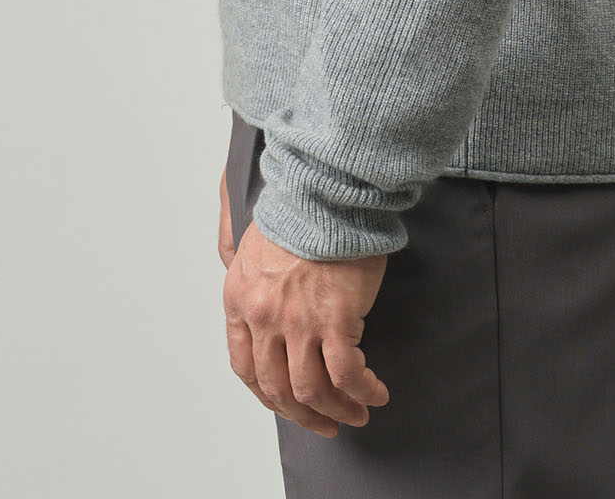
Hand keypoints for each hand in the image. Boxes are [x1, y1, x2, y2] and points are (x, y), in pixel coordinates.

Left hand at [221, 181, 390, 437]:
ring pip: (312, 390)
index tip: (290, 405)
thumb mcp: (249, 243)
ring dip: (336, 410)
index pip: (246, 369)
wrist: (327, 191)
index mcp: (239, 301)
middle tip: (326, 423)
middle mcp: (264, 318)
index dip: (270, 396)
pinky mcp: (336, 319)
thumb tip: (242, 291)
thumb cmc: (296, 211)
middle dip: (304, 414)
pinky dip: (362, 391)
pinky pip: (347, 374)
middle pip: (278, 388)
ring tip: (356, 414)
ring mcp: (299, 322)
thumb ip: (241, 271)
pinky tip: (375, 393)